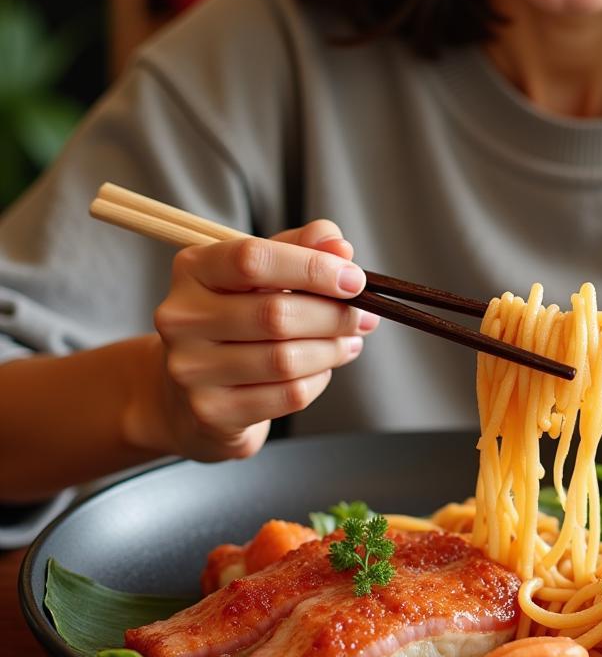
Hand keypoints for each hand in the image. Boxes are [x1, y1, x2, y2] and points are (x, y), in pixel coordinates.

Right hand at [140, 220, 378, 462]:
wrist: (184, 392)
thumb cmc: (235, 320)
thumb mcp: (261, 275)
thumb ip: (299, 249)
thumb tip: (339, 245)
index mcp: (193, 269)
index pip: (254, 259)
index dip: (313, 267)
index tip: (354, 280)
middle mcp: (182, 317)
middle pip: (276, 314)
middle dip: (334, 316)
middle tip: (364, 317)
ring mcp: (191, 368)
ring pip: (286, 360)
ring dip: (331, 350)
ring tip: (348, 342)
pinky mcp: (212, 411)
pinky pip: (288, 395)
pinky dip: (318, 380)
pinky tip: (321, 370)